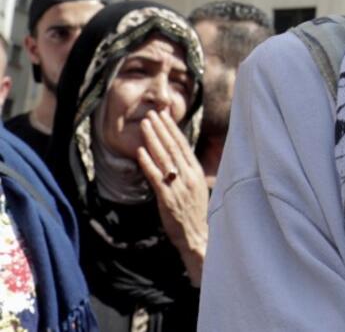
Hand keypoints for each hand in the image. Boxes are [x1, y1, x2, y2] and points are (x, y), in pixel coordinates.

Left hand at [137, 109, 207, 285]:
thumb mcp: (197, 189)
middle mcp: (189, 176)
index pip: (183, 145)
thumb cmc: (196, 214)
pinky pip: (156, 176)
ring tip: (144, 125)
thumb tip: (177, 160)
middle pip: (173, 147)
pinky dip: (148, 163)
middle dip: (161, 129)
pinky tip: (140, 152)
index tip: (164, 116)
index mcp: (197, 172)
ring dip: (153, 139)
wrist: (198, 236)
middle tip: (151, 113)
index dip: (172, 130)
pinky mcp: (168, 198)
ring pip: (164, 158)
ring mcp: (178, 186)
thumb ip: (188, 173)